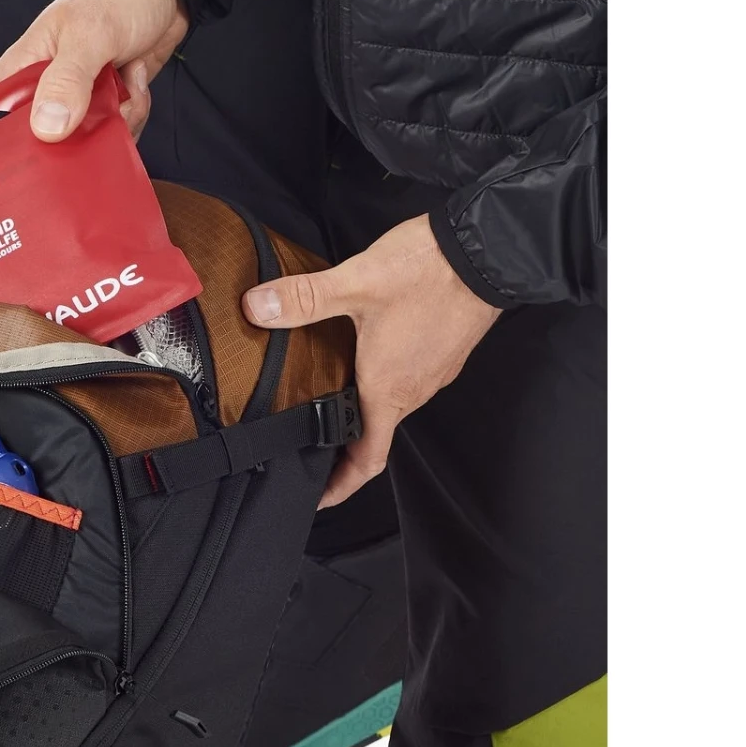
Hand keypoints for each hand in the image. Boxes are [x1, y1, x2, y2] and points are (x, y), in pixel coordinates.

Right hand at [0, 0, 188, 142]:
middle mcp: (46, 89)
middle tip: (112, 100)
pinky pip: (116, 131)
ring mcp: (78, 99)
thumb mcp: (89, 36)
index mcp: (24, 70)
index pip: (9, 124)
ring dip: (121, 118)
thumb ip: (66, 82)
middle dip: (90, 132)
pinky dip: (134, 112)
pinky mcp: (107, 104)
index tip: (65, 137)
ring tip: (129, 80)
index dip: (34, 140)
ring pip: (91, 140)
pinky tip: (137, 81)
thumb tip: (46, 129)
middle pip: (55, 142)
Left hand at [242, 216, 502, 507]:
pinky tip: (363, 360)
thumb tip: (256, 308)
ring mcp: (432, 372)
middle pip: (376, 433)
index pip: (368, 459)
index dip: (341, 486)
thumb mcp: (356, 284)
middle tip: (309, 447)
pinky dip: (382, 384)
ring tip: (328, 405)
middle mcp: (414, 390)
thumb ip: (304, 298)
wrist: (489, 248)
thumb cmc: (428, 272)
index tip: (318, 498)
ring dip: (362, 412)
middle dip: (343, 447)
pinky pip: (408, 380)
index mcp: (389, 390)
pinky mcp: (444, 351)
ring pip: (392, 405)